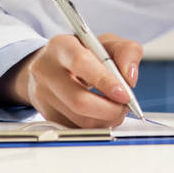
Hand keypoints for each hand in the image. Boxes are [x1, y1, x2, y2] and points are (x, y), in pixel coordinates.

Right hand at [0, 33, 142, 127]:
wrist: (53, 65)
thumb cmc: (83, 52)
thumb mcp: (107, 43)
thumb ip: (127, 52)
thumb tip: (130, 78)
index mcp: (61, 46)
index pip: (81, 63)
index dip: (106, 82)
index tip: (125, 94)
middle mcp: (46, 70)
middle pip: (79, 100)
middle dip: (110, 109)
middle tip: (124, 106)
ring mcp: (43, 95)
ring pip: (79, 120)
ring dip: (106, 120)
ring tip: (115, 109)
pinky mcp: (47, 115)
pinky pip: (77, 129)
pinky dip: (96, 126)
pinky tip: (101, 114)